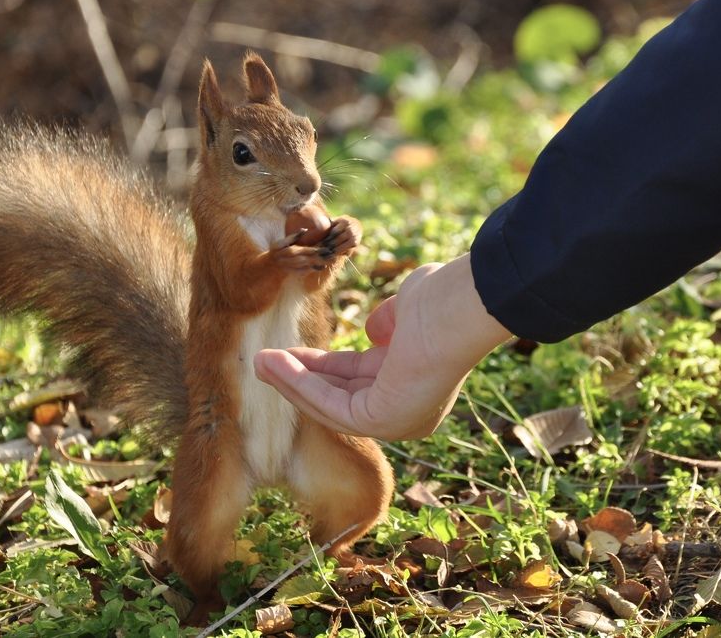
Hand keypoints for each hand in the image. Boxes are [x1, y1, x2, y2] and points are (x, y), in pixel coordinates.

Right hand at [254, 254, 510, 439]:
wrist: (462, 304)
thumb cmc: (444, 300)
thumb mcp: (407, 310)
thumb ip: (389, 322)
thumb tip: (372, 331)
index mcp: (415, 382)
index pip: (359, 381)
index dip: (323, 368)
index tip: (293, 353)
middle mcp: (408, 409)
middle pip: (340, 397)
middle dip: (299, 380)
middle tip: (264, 362)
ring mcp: (398, 421)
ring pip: (330, 405)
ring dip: (291, 383)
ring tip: (258, 362)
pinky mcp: (383, 421)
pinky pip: (330, 404)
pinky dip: (300, 384)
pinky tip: (275, 364)